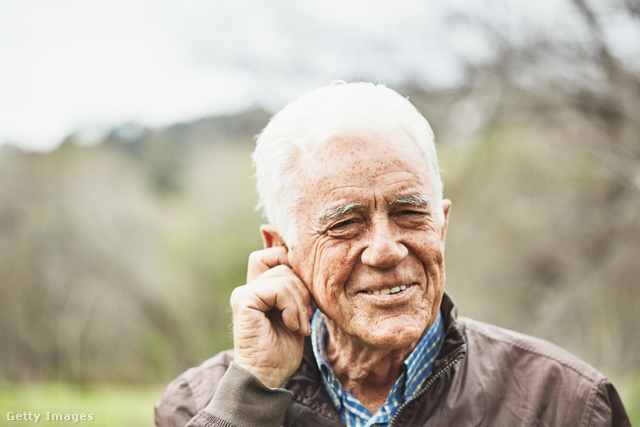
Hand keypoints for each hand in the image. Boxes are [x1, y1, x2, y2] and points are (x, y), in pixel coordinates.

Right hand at [230, 246, 312, 387]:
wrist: (268, 375)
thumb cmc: (283, 347)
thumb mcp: (298, 309)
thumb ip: (296, 284)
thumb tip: (302, 256)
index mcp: (261, 284)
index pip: (277, 252)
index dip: (294, 261)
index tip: (306, 295)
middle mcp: (249, 285)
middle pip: (284, 260)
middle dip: (303, 287)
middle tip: (305, 315)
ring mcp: (244, 292)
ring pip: (285, 275)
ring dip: (300, 303)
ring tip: (298, 326)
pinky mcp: (243, 300)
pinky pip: (278, 289)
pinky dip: (292, 308)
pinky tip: (290, 326)